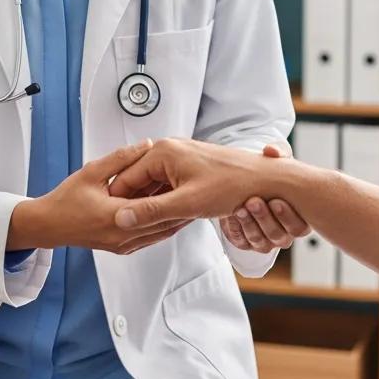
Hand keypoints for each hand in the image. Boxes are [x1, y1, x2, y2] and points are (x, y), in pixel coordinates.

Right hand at [10, 140, 191, 255]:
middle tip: (200, 189)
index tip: (188, 176)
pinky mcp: (122, 248)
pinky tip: (172, 211)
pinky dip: (163, 225)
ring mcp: (123, 245)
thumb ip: (121, 158)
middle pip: (161, 220)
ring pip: (159, 232)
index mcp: (115, 215)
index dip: (171, 189)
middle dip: (180, 205)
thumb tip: (146, 144)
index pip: (151, 202)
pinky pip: (150, 237)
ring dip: (175, 217)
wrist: (48, 226)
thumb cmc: (65, 199)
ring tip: (192, 199)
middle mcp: (122, 235)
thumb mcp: (92, 171)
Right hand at [108, 138, 293, 231]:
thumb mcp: (188, 204)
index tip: (113, 224)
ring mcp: (179, 156)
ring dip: (149, 203)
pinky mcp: (189, 165)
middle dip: (134, 203)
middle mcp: (169, 149)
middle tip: (129, 229)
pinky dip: (164, 199)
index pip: (126, 179)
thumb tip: (121, 217)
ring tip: (147, 226)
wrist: (265, 179)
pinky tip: (166, 216)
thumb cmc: (232, 186)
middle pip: (137, 180)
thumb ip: (152, 211)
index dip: (118, 203)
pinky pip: (166, 183)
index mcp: (163, 152)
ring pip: (152, 183)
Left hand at [220, 145, 311, 252]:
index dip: (288, 216)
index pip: (300, 227)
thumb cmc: (270, 172)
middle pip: (279, 236)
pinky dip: (236, 229)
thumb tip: (271, 150)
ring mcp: (265, 239)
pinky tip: (229, 215)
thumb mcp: (276, 160)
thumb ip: (279, 152)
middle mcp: (284, 233)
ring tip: (239, 207)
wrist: (246, 180)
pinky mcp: (246, 241)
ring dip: (249, 224)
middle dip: (265, 218)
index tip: (276, 200)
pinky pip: (243, 242)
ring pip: (260, 241)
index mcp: (299, 218)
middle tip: (253, 201)